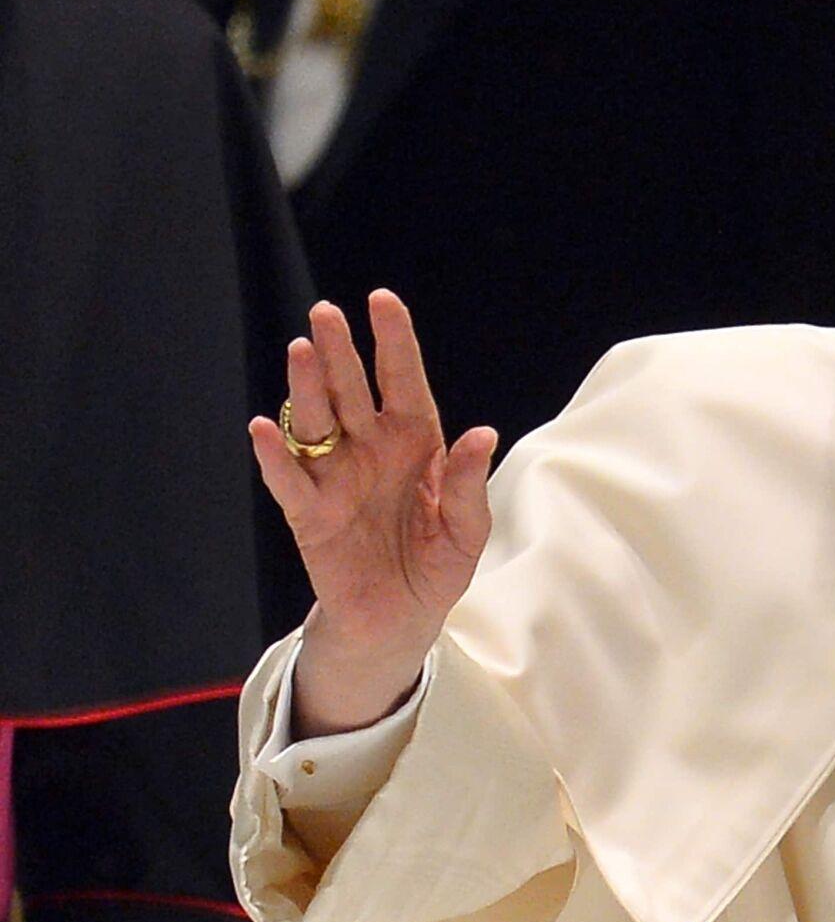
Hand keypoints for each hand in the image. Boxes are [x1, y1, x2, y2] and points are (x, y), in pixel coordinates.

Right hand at [248, 290, 496, 736]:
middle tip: (326, 314)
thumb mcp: (466, 530)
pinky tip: (265, 428)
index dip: (393, 342)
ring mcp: (335, 478)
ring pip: (317, 424)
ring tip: (301, 352)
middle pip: (352, 392)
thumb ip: (468, 486)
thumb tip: (482, 435)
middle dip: (340, 353)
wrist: (400, 621)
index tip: (382, 300)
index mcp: (414, 444)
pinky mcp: (309, 515)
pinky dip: (276, 457)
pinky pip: (289, 481)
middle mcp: (370, 450)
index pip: (402, 382)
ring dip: (307, 389)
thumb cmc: (436, 566)